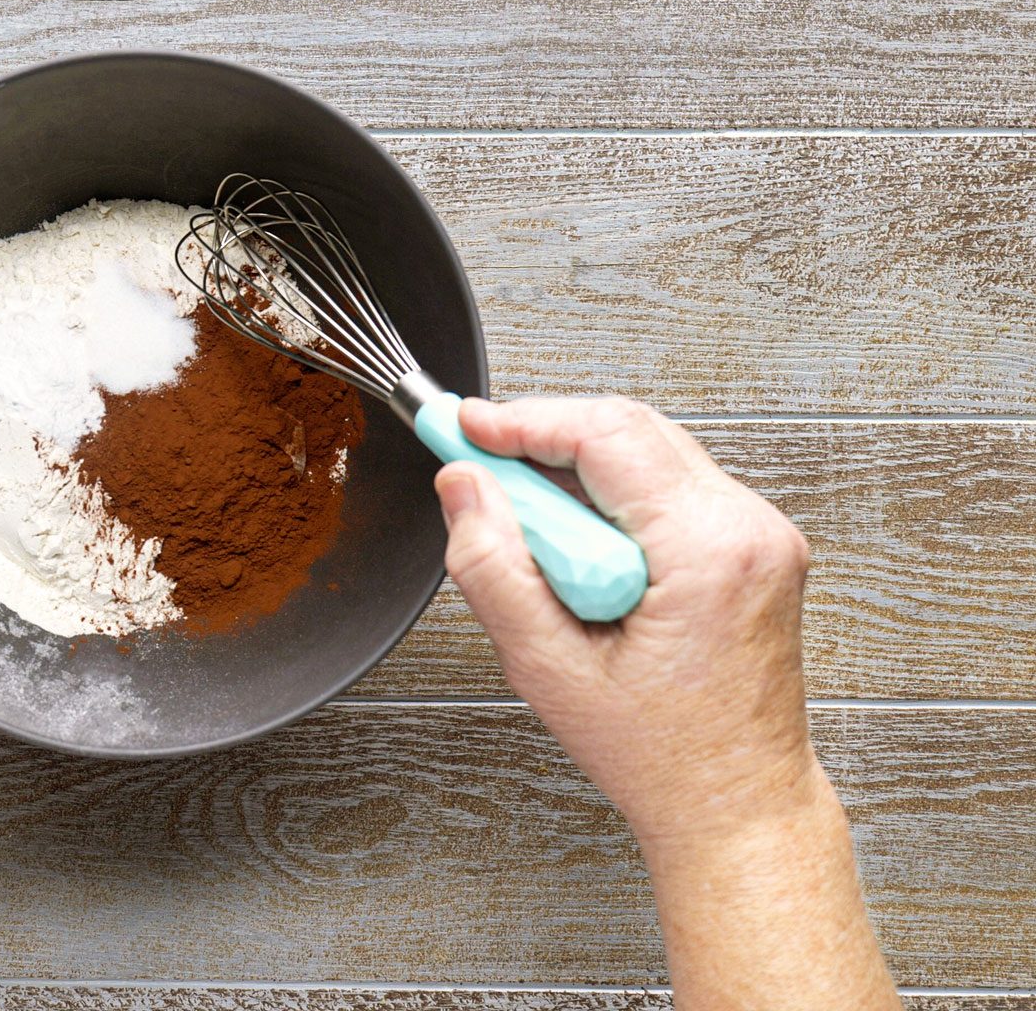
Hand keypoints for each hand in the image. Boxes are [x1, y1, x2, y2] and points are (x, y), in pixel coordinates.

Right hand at [434, 397, 898, 1009]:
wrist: (738, 803)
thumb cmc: (663, 755)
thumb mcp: (548, 668)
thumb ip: (493, 567)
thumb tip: (463, 486)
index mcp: (709, 551)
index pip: (607, 436)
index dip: (523, 420)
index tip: (463, 424)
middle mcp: (749, 527)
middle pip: (630, 429)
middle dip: (544, 435)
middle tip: (474, 457)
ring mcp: (760, 532)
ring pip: (648, 450)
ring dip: (575, 466)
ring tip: (521, 519)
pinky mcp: (753, 544)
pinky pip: (669, 484)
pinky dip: (610, 493)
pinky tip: (572, 540)